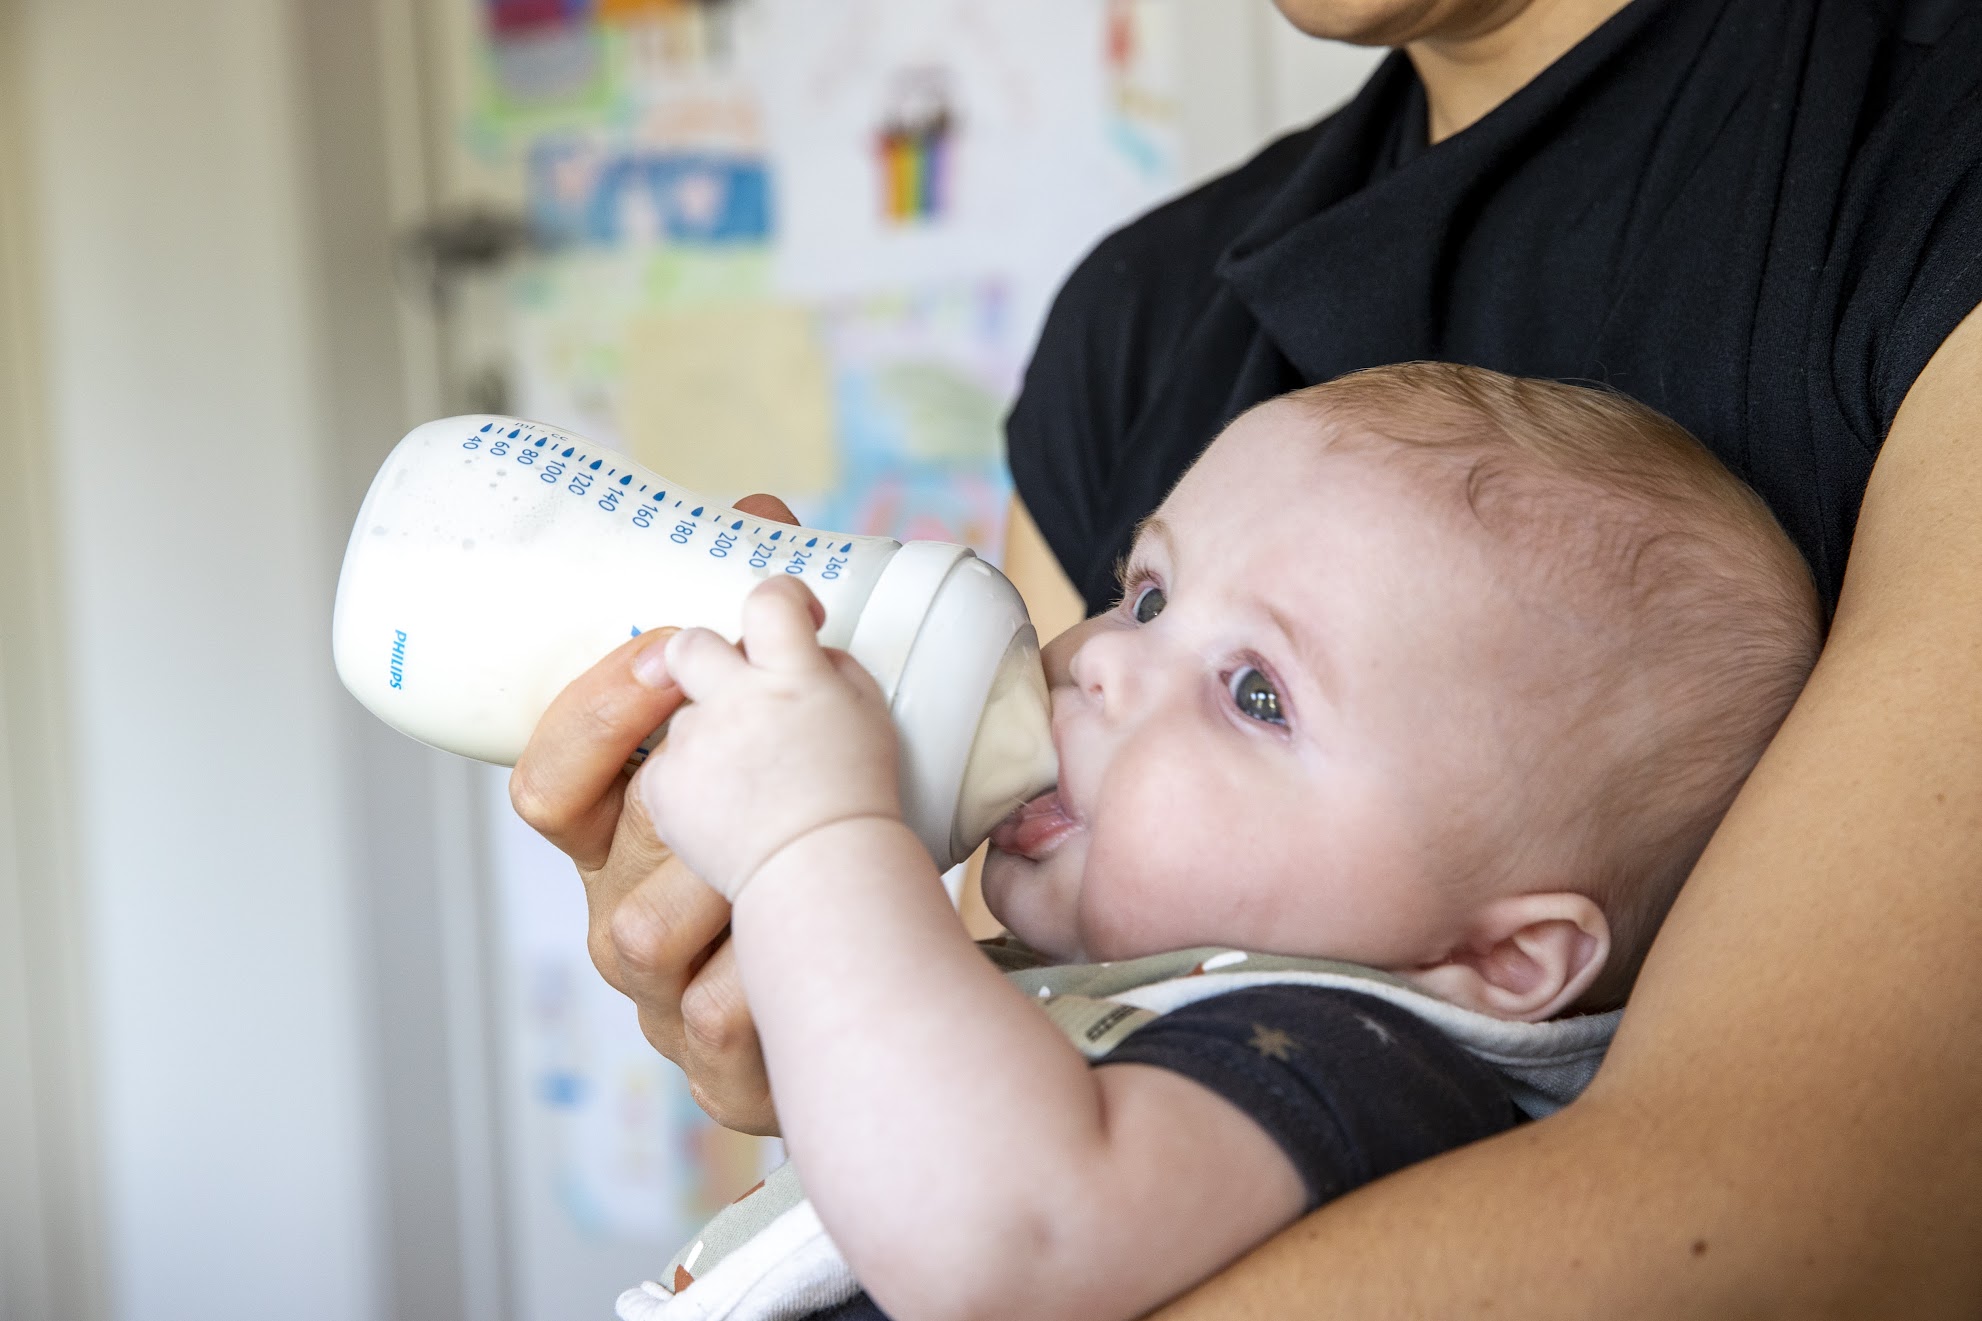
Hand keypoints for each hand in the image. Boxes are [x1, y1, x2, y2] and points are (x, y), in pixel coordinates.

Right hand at [507, 493, 799, 1134]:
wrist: (869, 994)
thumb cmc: (806, 853)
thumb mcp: (778, 747)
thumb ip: (758, 640)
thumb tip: (760, 509)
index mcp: (618, 835)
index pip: (546, 779)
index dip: (597, 712)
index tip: (674, 651)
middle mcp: (617, 909)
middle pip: (614, 851)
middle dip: (699, 798)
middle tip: (777, 754)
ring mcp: (657, 994)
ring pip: (648, 939)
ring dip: (734, 893)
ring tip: (811, 864)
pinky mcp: (711, 1066)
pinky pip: (714, 1021)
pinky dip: (769, 984)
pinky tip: (824, 956)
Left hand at [642, 576, 902, 899]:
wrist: (823, 875)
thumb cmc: (854, 799)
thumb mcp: (867, 717)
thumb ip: (832, 669)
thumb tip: (806, 651)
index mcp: (791, 676)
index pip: (770, 600)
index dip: (783, 600)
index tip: (794, 618)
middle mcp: (734, 701)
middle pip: (692, 644)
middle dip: (705, 657)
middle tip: (729, 686)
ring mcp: (693, 746)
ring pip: (682, 717)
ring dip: (706, 736)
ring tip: (743, 779)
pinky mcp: (663, 790)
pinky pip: (661, 767)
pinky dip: (686, 782)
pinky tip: (722, 809)